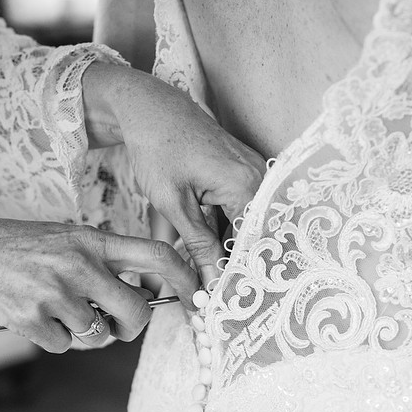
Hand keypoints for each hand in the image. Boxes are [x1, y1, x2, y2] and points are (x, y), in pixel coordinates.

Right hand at [0, 219, 197, 352]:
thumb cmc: (16, 247)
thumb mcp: (65, 238)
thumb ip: (103, 261)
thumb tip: (142, 295)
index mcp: (92, 240)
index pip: (157, 254)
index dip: (185, 279)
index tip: (195, 298)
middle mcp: (80, 265)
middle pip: (137, 311)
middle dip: (132, 327)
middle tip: (117, 326)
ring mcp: (56, 293)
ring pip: (98, 335)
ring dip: (84, 334)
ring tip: (58, 311)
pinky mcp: (32, 319)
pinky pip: (63, 346)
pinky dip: (53, 340)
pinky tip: (35, 318)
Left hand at [83, 62, 265, 283]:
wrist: (150, 107)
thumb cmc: (158, 147)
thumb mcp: (174, 203)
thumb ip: (198, 245)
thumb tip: (212, 283)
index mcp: (247, 184)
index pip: (253, 244)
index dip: (238, 276)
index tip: (223, 305)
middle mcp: (260, 178)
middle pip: (255, 236)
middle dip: (235, 268)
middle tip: (215, 300)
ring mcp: (255, 173)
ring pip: (248, 226)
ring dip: (230, 251)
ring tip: (211, 282)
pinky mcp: (244, 172)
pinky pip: (243, 210)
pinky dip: (227, 232)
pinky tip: (211, 252)